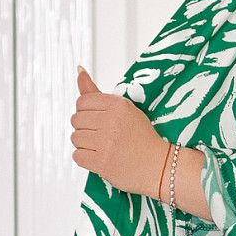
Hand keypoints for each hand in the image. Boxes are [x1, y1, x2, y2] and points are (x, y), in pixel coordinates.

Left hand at [70, 65, 166, 197]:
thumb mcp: (124, 109)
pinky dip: (86, 159)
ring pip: (75, 138)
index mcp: (118, 105)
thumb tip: (79, 69)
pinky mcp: (102, 164)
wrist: (160, 166)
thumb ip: (96, 92)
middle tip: (102, 136)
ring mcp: (106, 144)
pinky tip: (100, 157)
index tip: (99, 121)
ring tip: (101, 147)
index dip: (86, 113)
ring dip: (85, 144)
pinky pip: (77, 157)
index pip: (81, 102)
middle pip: (76, 120)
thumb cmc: (141, 136)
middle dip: (85, 128)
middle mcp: (111, 122)